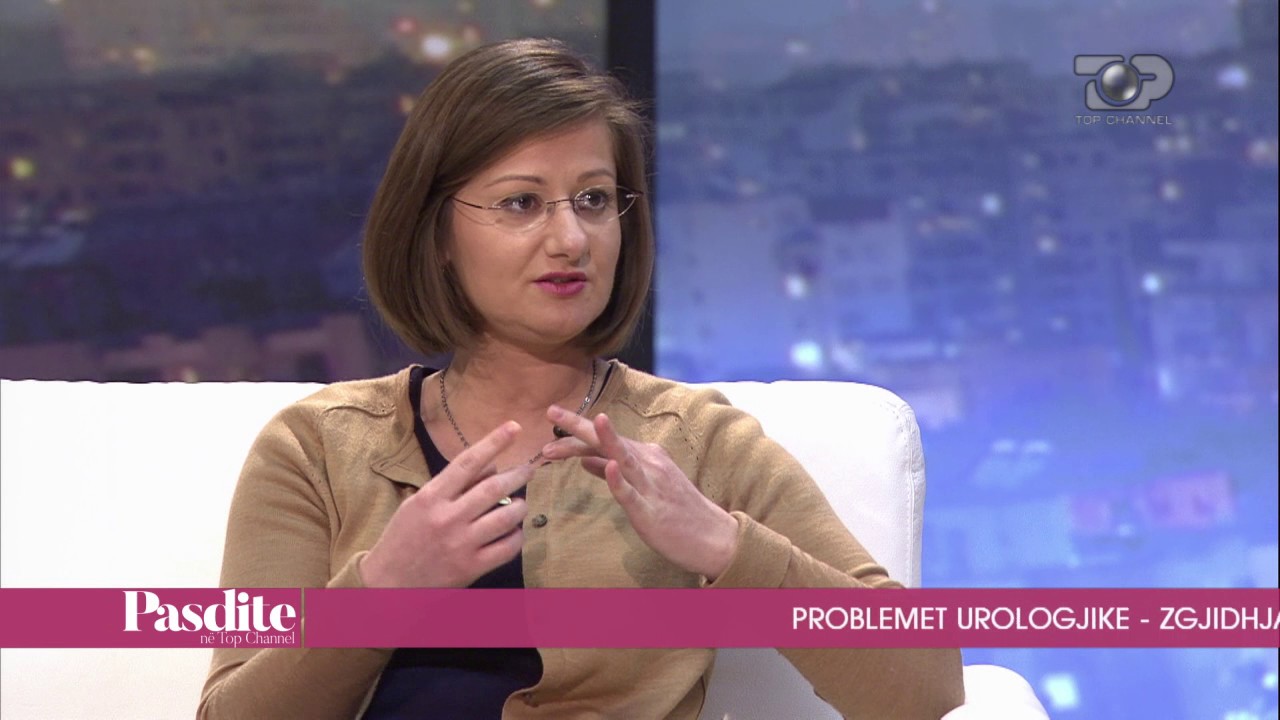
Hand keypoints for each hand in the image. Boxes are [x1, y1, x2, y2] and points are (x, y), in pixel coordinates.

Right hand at [361, 421, 531, 587]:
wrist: (388, 583)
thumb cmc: (404, 537)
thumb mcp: (419, 504)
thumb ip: (453, 485)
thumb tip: (491, 466)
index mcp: (431, 497)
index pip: (468, 462)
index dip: (494, 442)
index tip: (514, 427)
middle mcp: (447, 518)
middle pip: (494, 488)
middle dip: (518, 474)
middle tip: (529, 468)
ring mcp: (461, 544)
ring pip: (506, 518)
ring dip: (521, 507)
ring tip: (522, 503)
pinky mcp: (471, 568)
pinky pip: (507, 548)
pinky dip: (516, 536)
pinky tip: (514, 532)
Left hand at [541, 407, 739, 579]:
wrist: (713, 536)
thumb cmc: (676, 511)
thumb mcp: (642, 485)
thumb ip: (612, 472)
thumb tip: (584, 459)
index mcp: (643, 456)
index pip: (603, 441)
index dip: (574, 435)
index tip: (550, 423)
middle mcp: (648, 463)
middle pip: (608, 442)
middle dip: (579, 426)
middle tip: (551, 412)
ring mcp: (651, 485)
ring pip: (624, 458)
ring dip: (606, 439)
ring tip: (593, 421)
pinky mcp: (652, 510)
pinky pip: (632, 494)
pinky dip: (619, 480)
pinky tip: (608, 467)